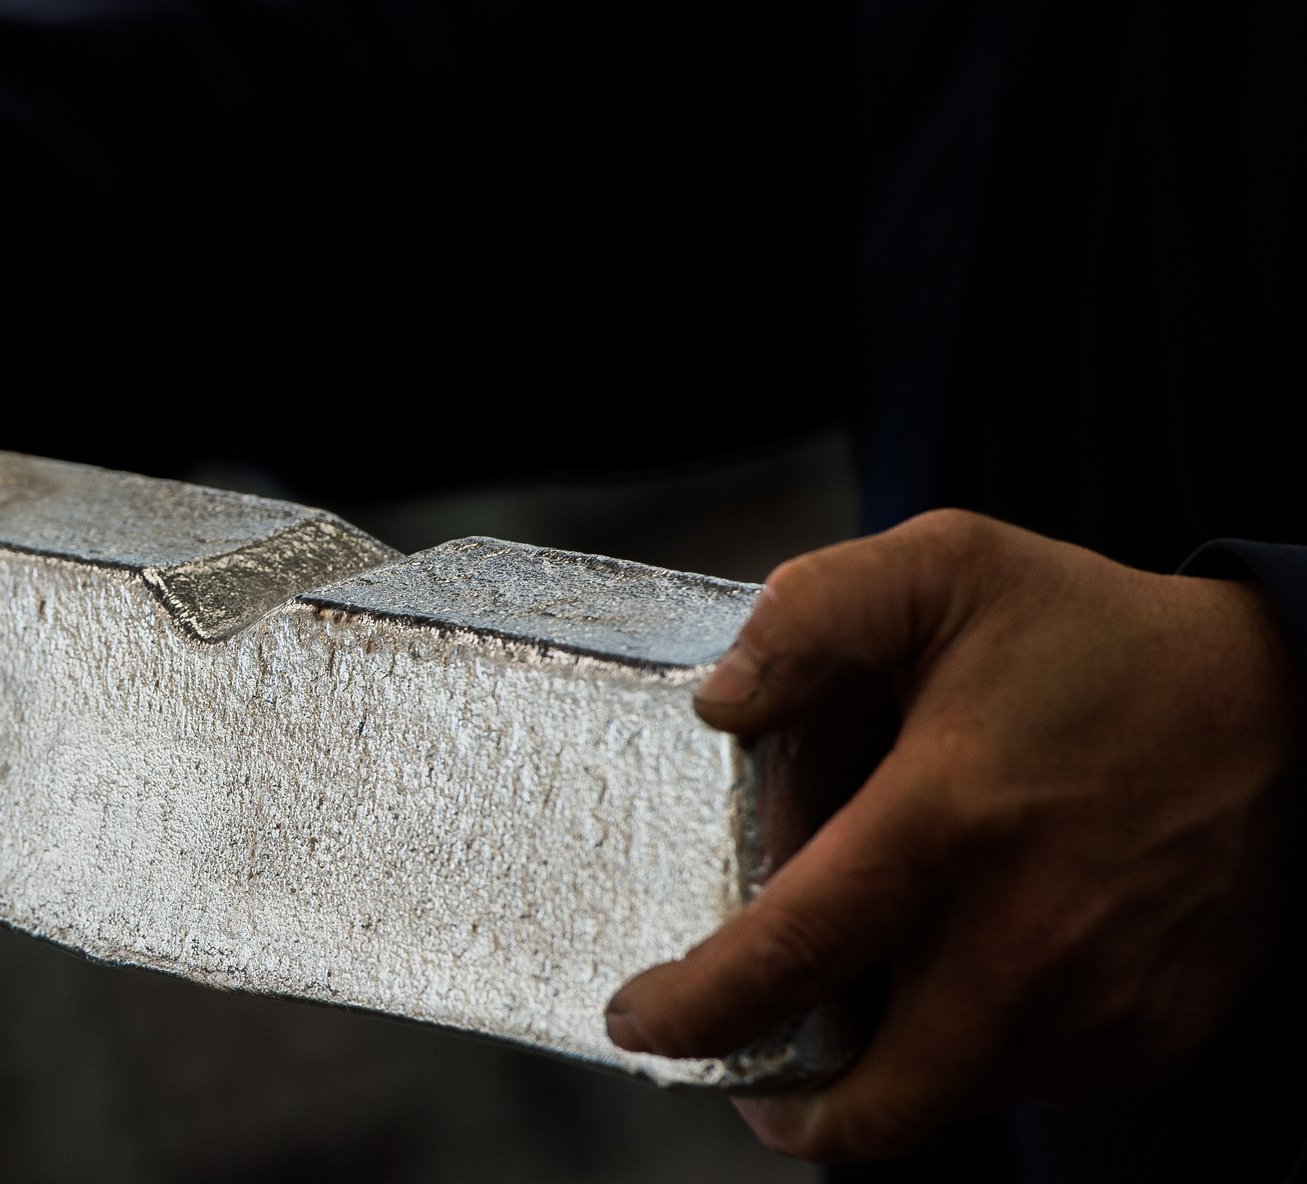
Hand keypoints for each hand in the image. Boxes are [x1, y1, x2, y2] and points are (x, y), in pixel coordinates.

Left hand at [604, 509, 1298, 1161]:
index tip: (636, 1022)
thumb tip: (718, 702)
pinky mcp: (1146, 1039)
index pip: (789, 957)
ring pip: (942, 1098)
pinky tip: (946, 984)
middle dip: (784, 1113)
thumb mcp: (950, 569)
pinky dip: (962, 1059)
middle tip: (734, 1072)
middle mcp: (1024, 940)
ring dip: (875, 1077)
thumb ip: (813, 616)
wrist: (1298, 712)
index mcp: (949, 823)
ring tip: (843, 1007)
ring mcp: (1095, 1006)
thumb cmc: (1100, 640)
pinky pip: (1020, 1085)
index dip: (693, 1012)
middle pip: (874, 1100)